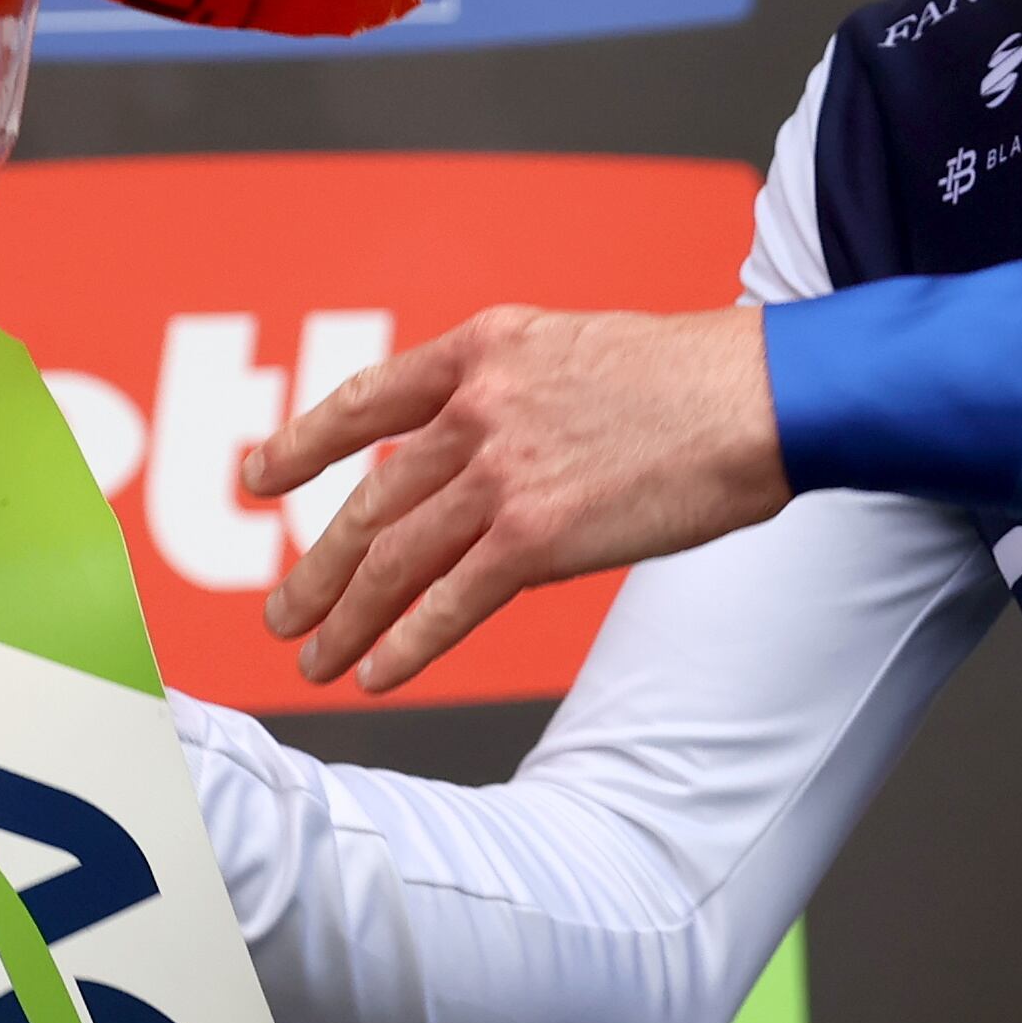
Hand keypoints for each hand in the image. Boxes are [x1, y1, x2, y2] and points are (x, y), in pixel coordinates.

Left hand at [240, 303, 786, 693]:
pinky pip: (448, 601)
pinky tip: (376, 673)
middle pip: (372, 498)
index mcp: (484, 349)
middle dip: (319, 564)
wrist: (763, 395)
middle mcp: (477, 407)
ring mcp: (502, 471)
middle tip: (282, 612)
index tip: (258, 475)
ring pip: (394, 555)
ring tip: (313, 658)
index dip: (303, 443)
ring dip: (345, 615)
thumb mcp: (578, 351)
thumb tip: (478, 456)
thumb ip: (514, 395)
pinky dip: (404, 643)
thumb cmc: (695, 378)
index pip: (367, 400)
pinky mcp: (537, 535)